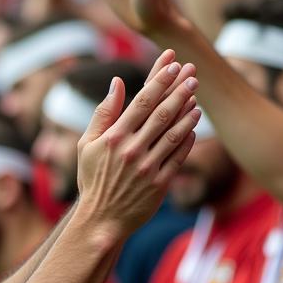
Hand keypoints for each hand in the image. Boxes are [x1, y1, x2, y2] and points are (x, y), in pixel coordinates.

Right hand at [74, 48, 199, 238]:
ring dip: (188, 111)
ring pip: (174, 132)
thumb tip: (117, 83)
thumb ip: (103, 113)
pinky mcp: (160, 183)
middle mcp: (132, 149)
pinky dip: (188, 139)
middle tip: (192, 73)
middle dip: (179, 89)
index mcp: (113, 137)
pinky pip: (179, 156)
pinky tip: (194, 125)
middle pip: (162, 113)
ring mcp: (148, 166)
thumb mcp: (86, 145)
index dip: (159, 80)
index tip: (172, 63)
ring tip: (197, 96)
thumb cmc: (93, 179)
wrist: (101, 219)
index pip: (141, 102)